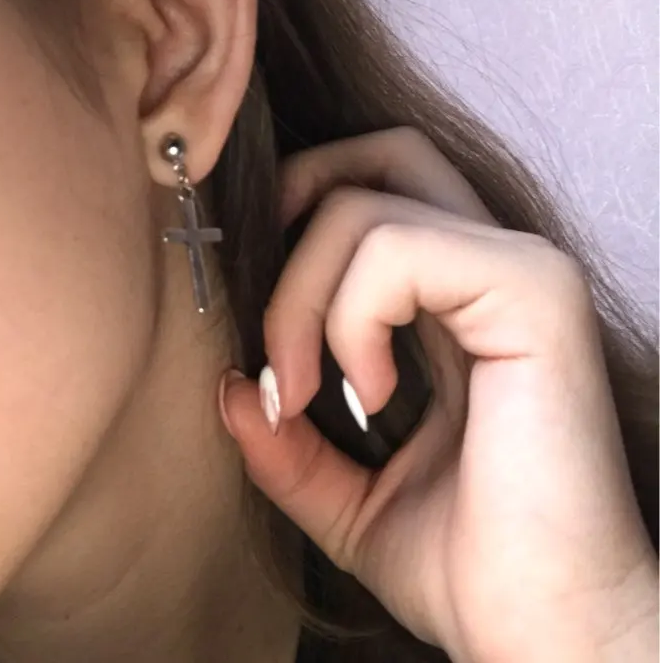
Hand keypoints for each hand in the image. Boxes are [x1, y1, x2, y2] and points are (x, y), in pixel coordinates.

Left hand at [219, 129, 657, 662]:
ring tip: (307, 392)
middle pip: (380, 155)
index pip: (377, 190)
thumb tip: (224, 384)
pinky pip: (396, 249)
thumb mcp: (348, 496)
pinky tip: (367, 393)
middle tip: (270, 308)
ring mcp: (521, 270)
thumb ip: (286, 442)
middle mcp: (496, 266)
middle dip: (299, 199)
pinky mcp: (533, 291)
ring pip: (364, 205)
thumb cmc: (468, 567)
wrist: (544, 636)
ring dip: (300, 298)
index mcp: (460, 301)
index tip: (254, 315)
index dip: (301, 215)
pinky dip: (348, 317)